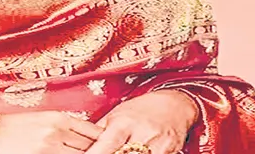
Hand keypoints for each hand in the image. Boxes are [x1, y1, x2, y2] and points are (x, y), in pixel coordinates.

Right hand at [0, 111, 103, 153]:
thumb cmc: (11, 129)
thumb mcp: (39, 120)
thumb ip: (61, 127)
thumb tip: (82, 137)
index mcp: (59, 117)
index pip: (93, 131)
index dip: (105, 141)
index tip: (111, 146)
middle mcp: (58, 130)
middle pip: (92, 146)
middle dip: (101, 151)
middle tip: (113, 152)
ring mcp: (51, 146)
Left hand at [84, 90, 198, 153]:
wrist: (174, 104)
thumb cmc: (139, 110)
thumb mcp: (116, 115)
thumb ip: (100, 131)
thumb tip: (80, 142)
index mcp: (123, 122)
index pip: (107, 143)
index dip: (94, 153)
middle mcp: (141, 132)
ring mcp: (157, 144)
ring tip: (119, 153)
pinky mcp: (170, 151)